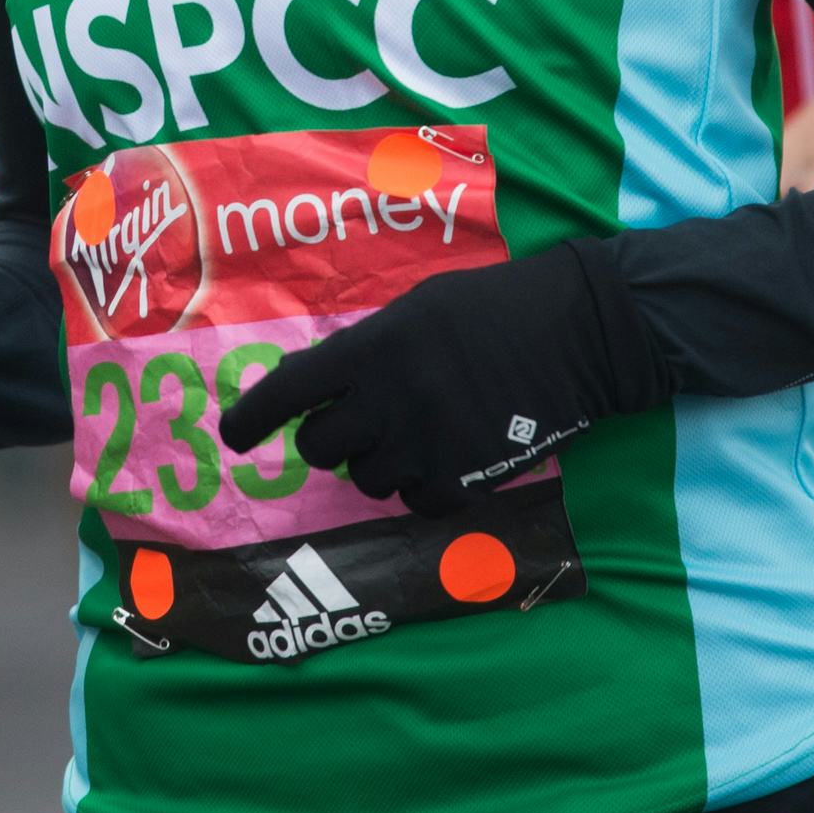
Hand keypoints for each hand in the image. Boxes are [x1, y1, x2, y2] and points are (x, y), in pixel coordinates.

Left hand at [219, 242, 653, 517]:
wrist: (580, 334)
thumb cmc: (494, 309)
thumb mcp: (417, 310)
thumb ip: (363, 349)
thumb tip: (310, 383)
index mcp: (375, 348)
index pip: (290, 391)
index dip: (253, 416)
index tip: (233, 435)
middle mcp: (392, 400)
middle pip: (321, 446)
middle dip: (331, 438)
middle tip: (359, 421)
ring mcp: (429, 444)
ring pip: (367, 480)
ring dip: (378, 462)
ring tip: (415, 431)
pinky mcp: (467, 477)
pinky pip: (415, 503)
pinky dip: (422, 488)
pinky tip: (446, 456)